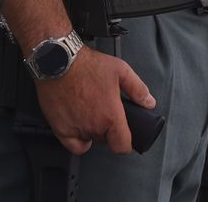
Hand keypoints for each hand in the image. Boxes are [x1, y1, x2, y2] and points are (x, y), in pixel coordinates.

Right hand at [33, 47, 154, 155]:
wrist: (58, 62)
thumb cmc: (87, 65)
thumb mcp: (120, 71)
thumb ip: (137, 89)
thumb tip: (148, 102)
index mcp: (110, 116)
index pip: (122, 146)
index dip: (125, 143)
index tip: (124, 136)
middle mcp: (94, 127)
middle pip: (106, 141)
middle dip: (108, 130)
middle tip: (105, 112)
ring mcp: (76, 130)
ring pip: (90, 140)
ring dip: (93, 132)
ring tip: (91, 113)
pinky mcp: (60, 129)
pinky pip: (73, 145)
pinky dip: (77, 140)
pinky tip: (79, 128)